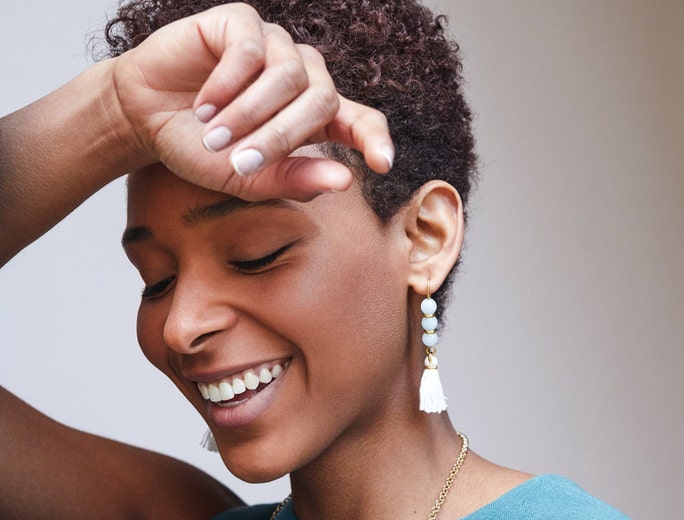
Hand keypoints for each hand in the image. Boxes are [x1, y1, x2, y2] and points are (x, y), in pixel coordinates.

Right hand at [111, 3, 392, 198]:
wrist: (147, 119)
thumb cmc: (203, 150)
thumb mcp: (249, 177)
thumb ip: (294, 180)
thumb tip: (345, 179)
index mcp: (315, 117)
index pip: (361, 121)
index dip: (375, 139)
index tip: (383, 164)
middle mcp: (303, 77)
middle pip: (322, 100)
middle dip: (281, 138)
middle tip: (240, 163)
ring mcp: (275, 46)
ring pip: (289, 75)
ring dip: (249, 113)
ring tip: (213, 136)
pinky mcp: (242, 22)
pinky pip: (251, 48)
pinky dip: (227, 83)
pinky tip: (204, 105)